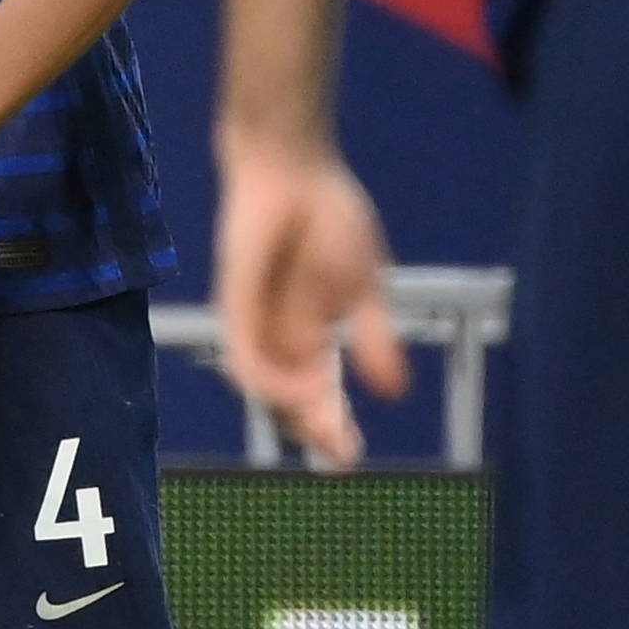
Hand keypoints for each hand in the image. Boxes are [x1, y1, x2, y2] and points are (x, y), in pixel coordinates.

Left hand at [213, 135, 404, 466]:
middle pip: (290, 401)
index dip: (333, 429)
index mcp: (312, 337)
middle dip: (315, 431)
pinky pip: (243, 352)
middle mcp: (279, 338)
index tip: (352, 458)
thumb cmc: (328, 218)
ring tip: (327, 429)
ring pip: (266, 387)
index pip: (319, 395)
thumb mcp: (363, 286)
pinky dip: (266, 377)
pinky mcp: (234, 304)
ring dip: (294, 411)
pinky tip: (292, 392)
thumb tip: (394, 392)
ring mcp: (255, 323)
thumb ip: (375, 337)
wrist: (295, 170)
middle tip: (342, 457)